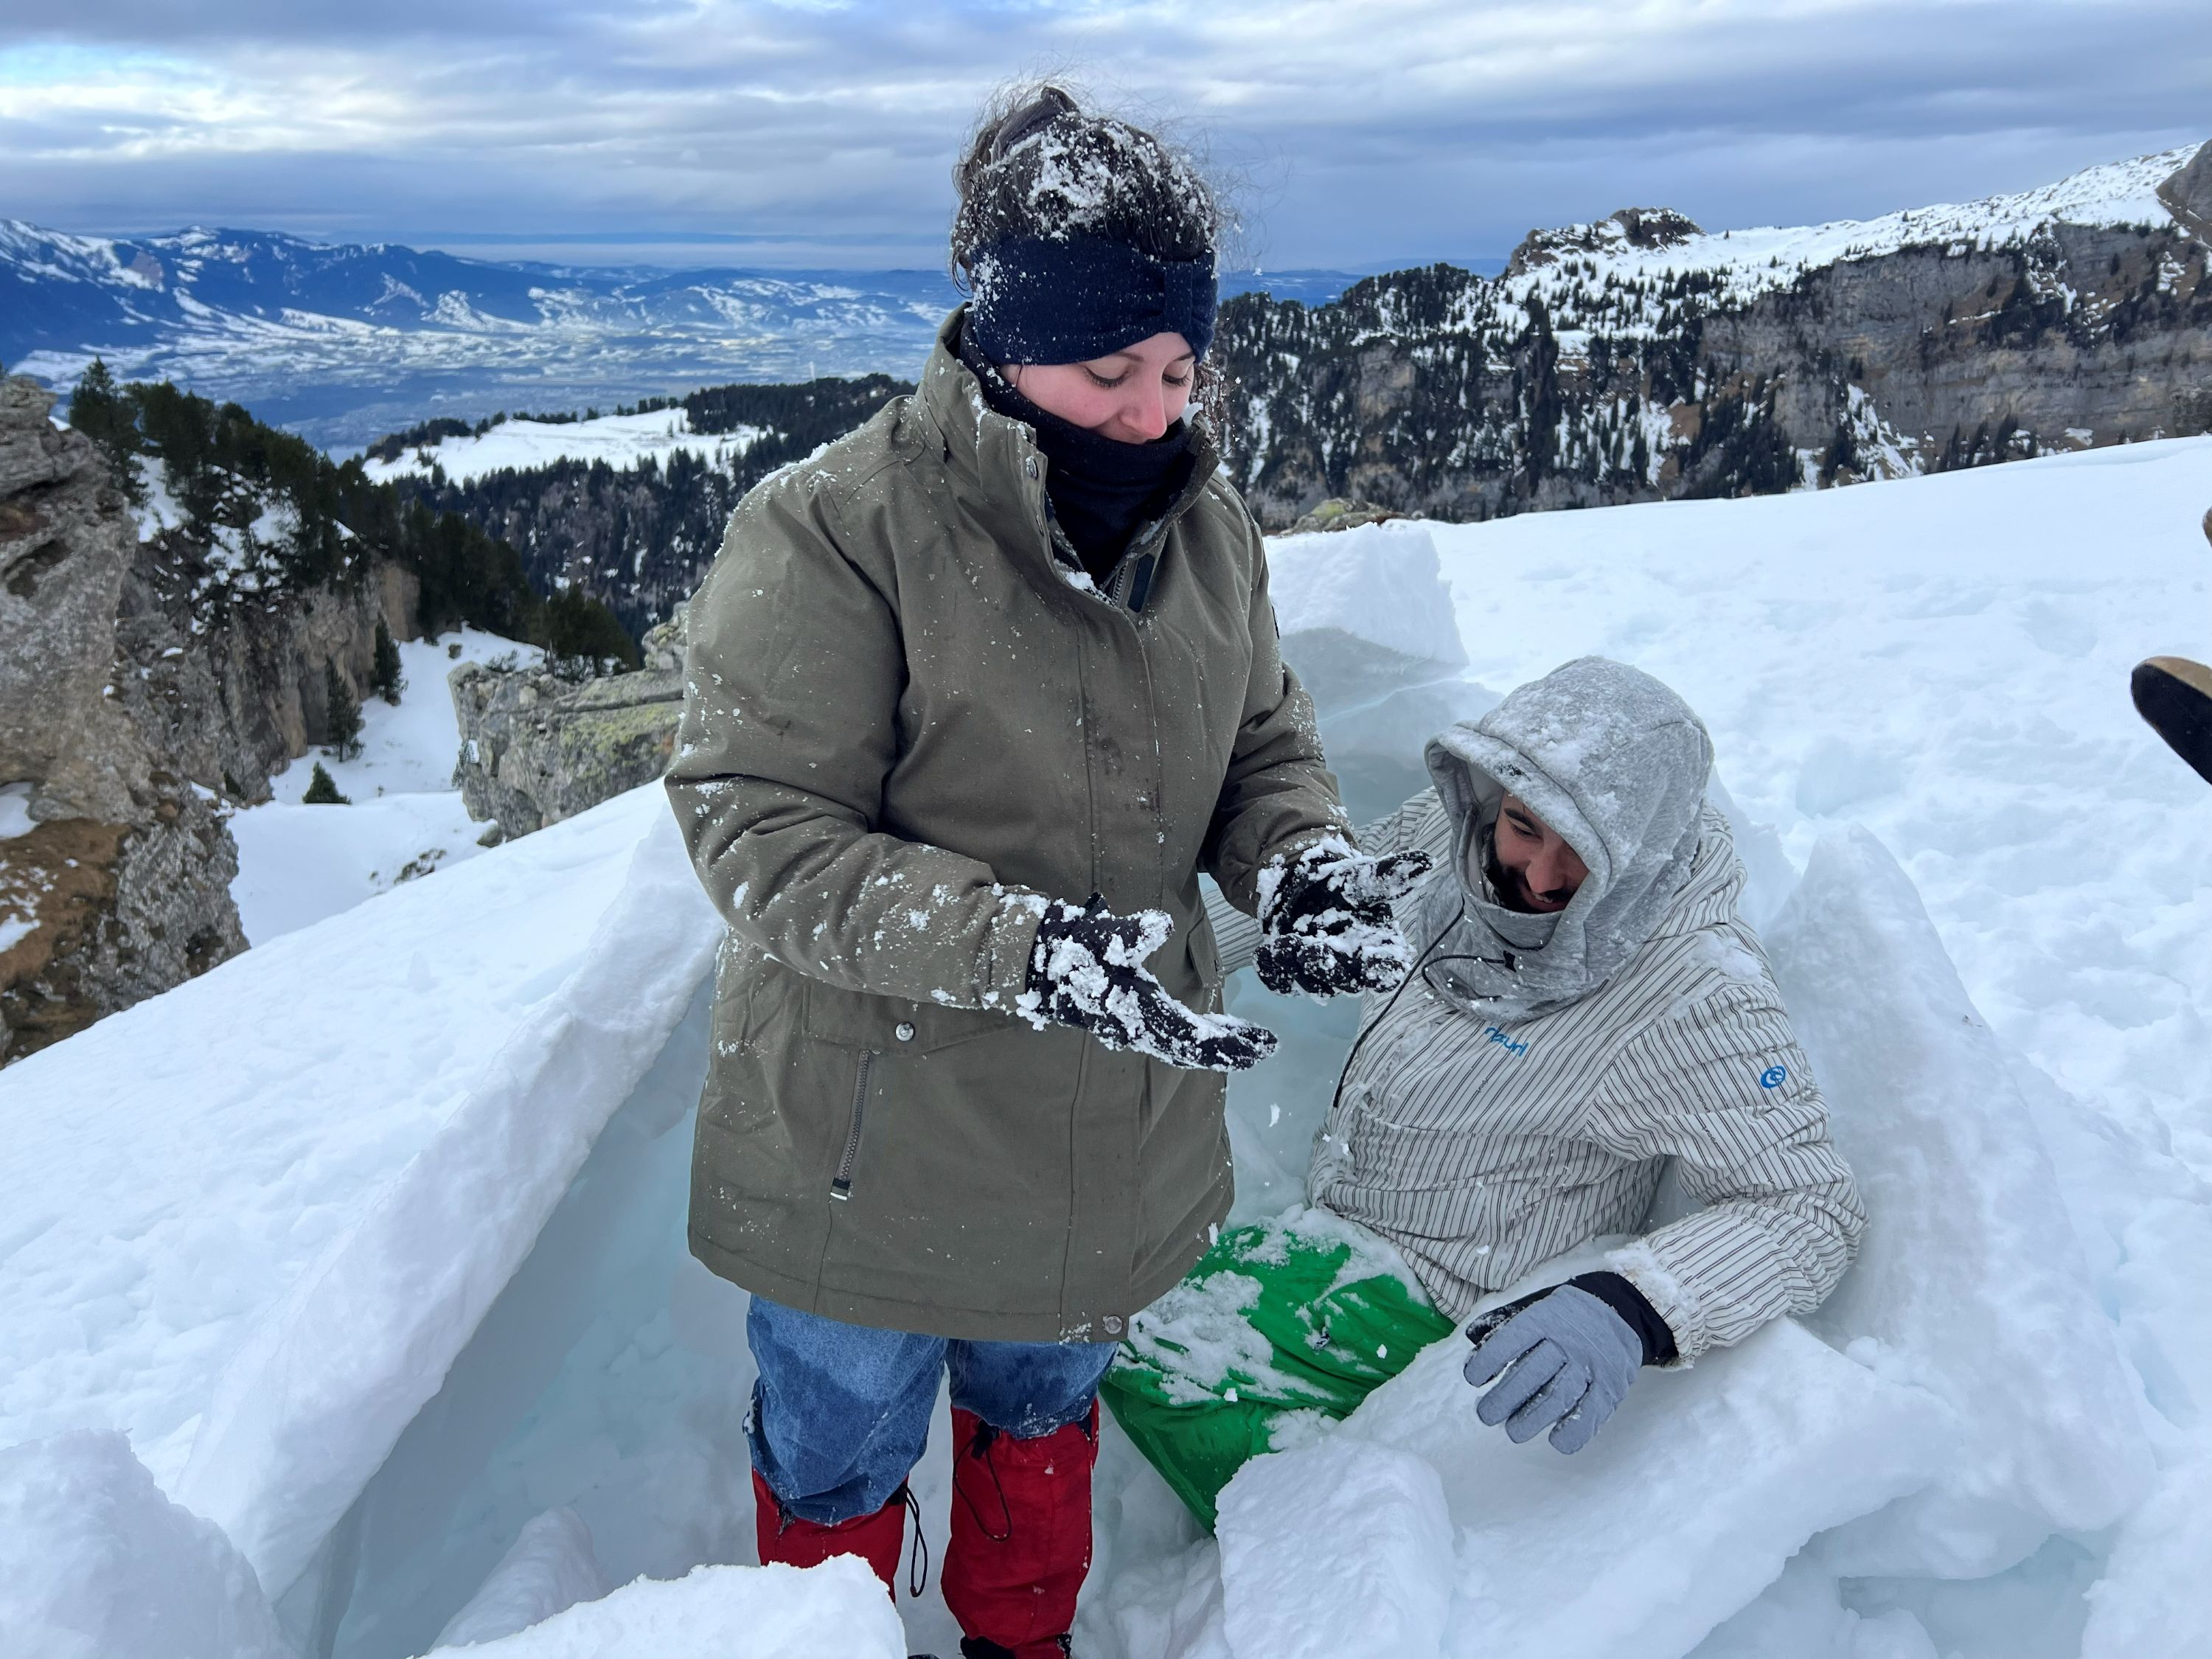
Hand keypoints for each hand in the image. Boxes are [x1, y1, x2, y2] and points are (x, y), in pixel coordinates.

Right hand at [1020, 896, 1277, 1071]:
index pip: (1192, 1037)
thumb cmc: (1070, 948)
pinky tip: (1210, 1030)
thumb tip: (1161, 925)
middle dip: (1227, 1049)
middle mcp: (1136, 1028)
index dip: (1227, 1045)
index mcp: (1137, 1012)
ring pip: (1179, 1045)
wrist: (1033, 964)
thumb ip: (1130, 933)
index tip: (1261, 1046)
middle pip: (1190, 1048)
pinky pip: (1168, 1036)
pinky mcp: (1127, 1019)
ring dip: (1211, 1045)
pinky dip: (1193, 1036)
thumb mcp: (1099, 934)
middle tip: (1265, 1047)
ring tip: (1244, 1040)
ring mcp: (1131, 1027)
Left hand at [1255, 841, 1431, 998]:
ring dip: (1297, 968)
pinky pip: (1283, 983)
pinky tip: (1263, 953)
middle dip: (1329, 967)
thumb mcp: (1362, 877)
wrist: (1302, 887)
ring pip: (1313, 985)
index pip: (1388, 970)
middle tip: (1311, 948)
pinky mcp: (1292, 975)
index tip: (1371, 959)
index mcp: (1377, 946)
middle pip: (1347, 981)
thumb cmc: (1341, 884)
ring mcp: (1322, 976)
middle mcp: (1352, 968)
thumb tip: (1426, 860)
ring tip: (1282, 944)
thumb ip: (1389, 876)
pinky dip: (1272, 971)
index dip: (1382, 969)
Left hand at [1462, 1283, 1641, 1453]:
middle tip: (1486, 1415)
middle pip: (1532, 1373)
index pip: (1512, 1340)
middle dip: (1504, 1398)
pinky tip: (1555, 1440)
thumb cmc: (1566, 1316)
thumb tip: (1472, 1340)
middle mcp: (1568, 1341)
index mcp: (1545, 1318)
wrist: (1620, 1310)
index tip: (1474, 1379)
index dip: (1489, 1360)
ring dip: (1532, 1418)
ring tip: (1513, 1431)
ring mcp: (1592, 1365)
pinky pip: (1592, 1412)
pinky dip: (1573, 1431)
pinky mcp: (1611, 1386)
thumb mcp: (1537, 1308)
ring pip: (1559, 1396)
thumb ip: (1506, 1324)